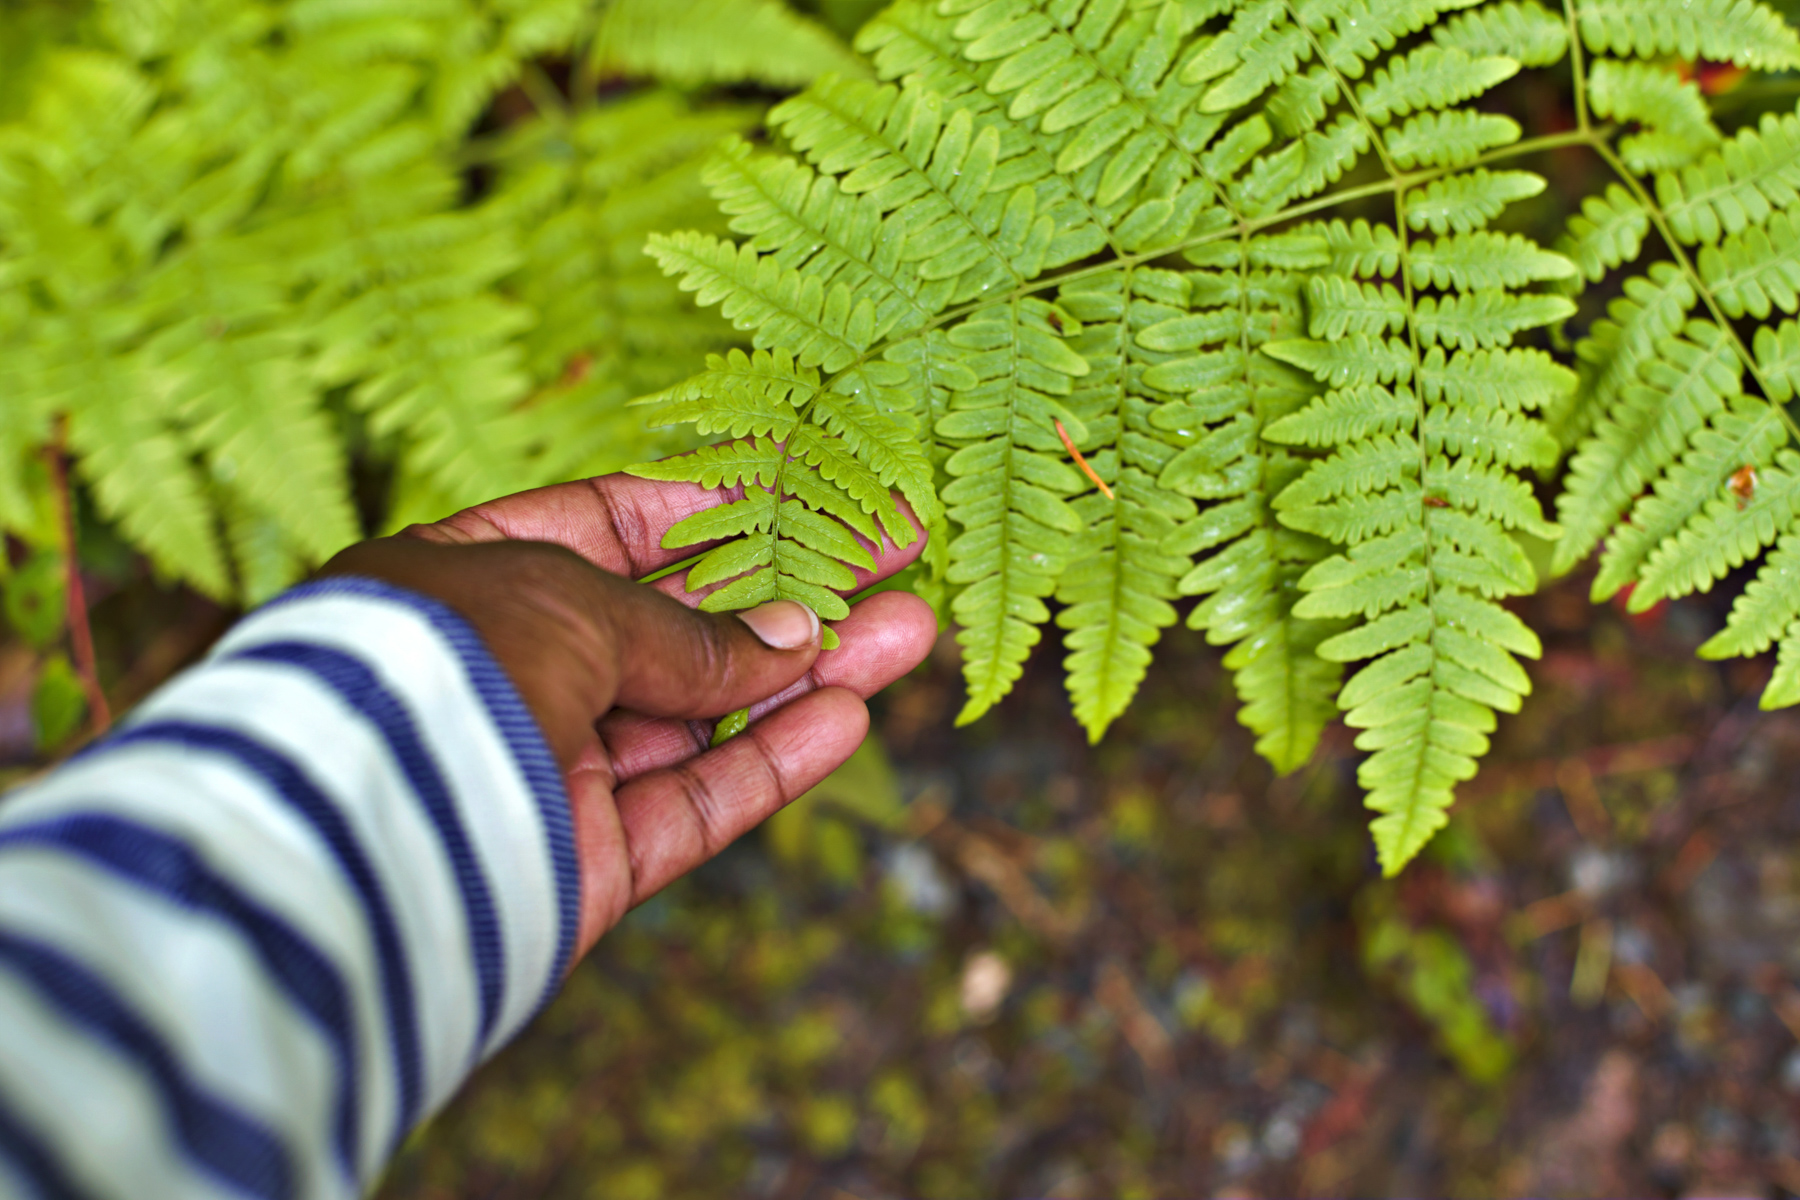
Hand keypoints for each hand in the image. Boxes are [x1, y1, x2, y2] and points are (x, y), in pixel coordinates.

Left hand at [320, 468, 936, 965]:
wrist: (357, 832)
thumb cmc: (441, 668)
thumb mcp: (570, 604)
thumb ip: (690, 630)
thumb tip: (793, 634)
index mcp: (466, 578)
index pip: (603, 528)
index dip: (706, 508)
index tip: (800, 487)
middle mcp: (507, 670)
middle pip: (673, 625)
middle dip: (783, 590)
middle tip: (888, 556)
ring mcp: (547, 769)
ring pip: (702, 715)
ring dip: (806, 674)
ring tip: (907, 631)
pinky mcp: (582, 861)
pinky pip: (695, 802)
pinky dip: (772, 760)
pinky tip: (849, 715)